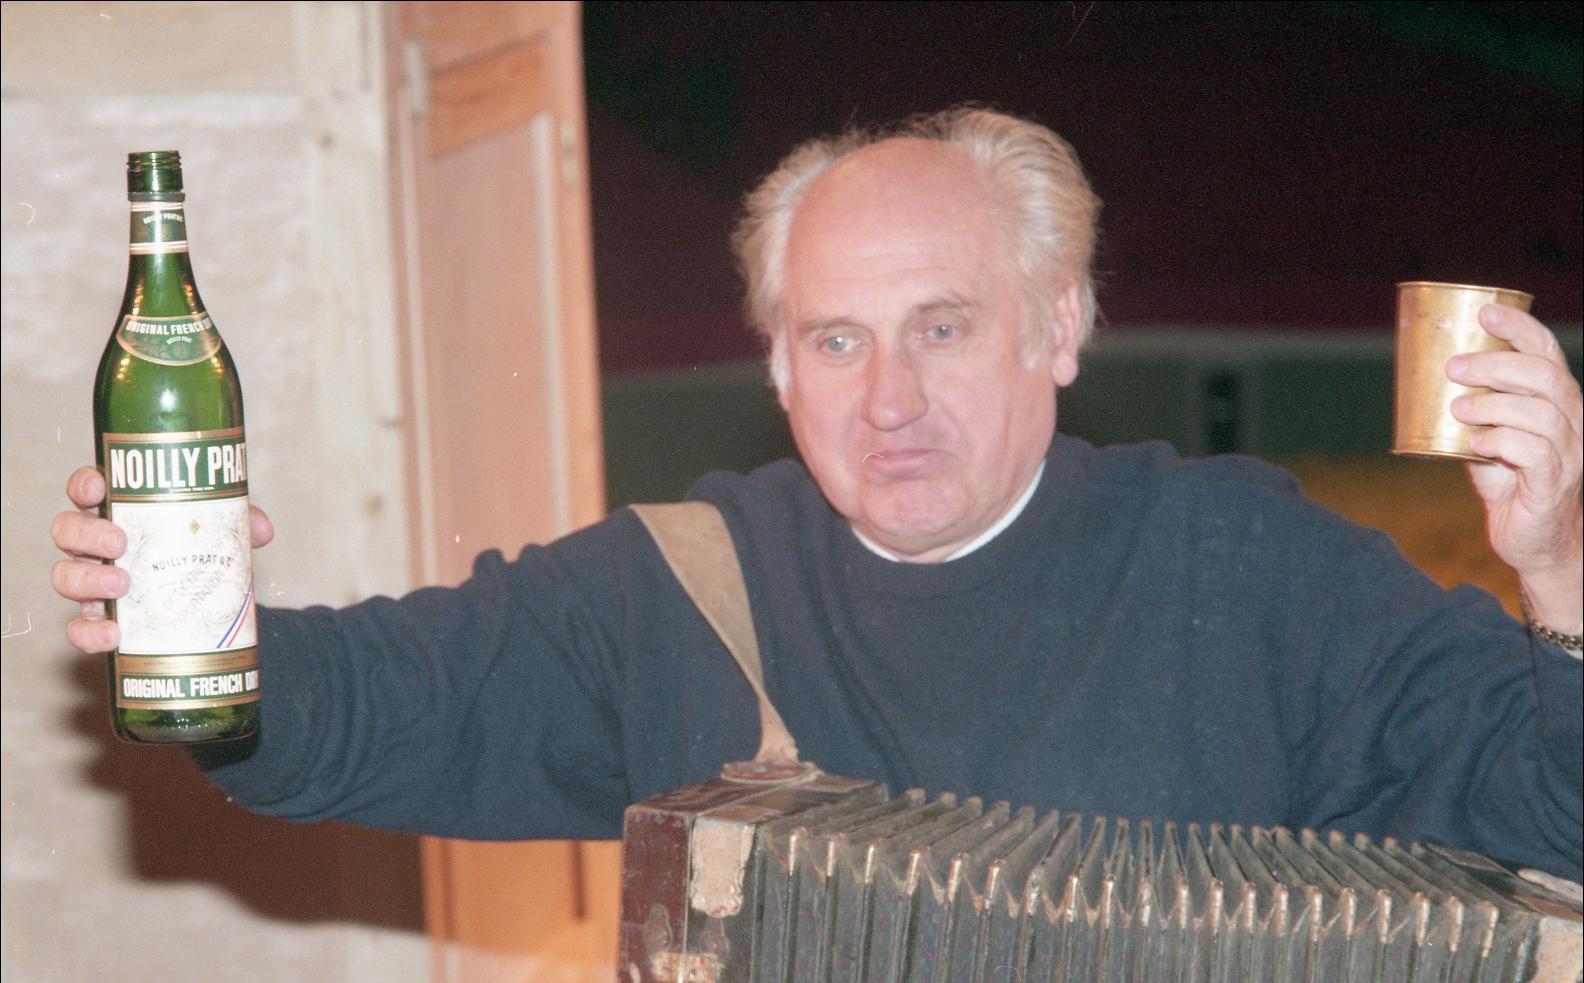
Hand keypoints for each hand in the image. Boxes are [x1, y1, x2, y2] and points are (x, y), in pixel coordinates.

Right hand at [50, 465, 274, 653]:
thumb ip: (239, 524)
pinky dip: (90, 633)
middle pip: (67, 530)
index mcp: (116, 511)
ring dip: (87, 580)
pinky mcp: (97, 621)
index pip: (87, 490)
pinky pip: (80, 629)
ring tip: (121, 585)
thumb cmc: (197, 552)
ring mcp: (90, 583)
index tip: (99, 486)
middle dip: (87, 533)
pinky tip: (114, 635)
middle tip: (119, 542)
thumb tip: (261, 530)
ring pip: (64, 576)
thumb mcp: (218, 532)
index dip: (85, 484)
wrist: (202, 606)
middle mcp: (94, 545)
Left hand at [1448, 303, 1582, 630]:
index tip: (1485, 313)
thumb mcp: (1486, 441)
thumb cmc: (1511, 485)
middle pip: (1546, 378)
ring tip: (1458, 409)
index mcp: (1557, 403)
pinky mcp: (1554, 484)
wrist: (1533, 542)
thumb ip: (1471, 414)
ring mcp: (1569, 454)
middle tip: (1454, 369)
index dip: (1520, 328)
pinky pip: (1534, 453)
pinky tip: (1476, 444)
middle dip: (1497, 365)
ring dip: (1494, 405)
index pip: (1547, 354)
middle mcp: (1572, 422)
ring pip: (1541, 413)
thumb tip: (1430, 385)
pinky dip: (1500, 442)